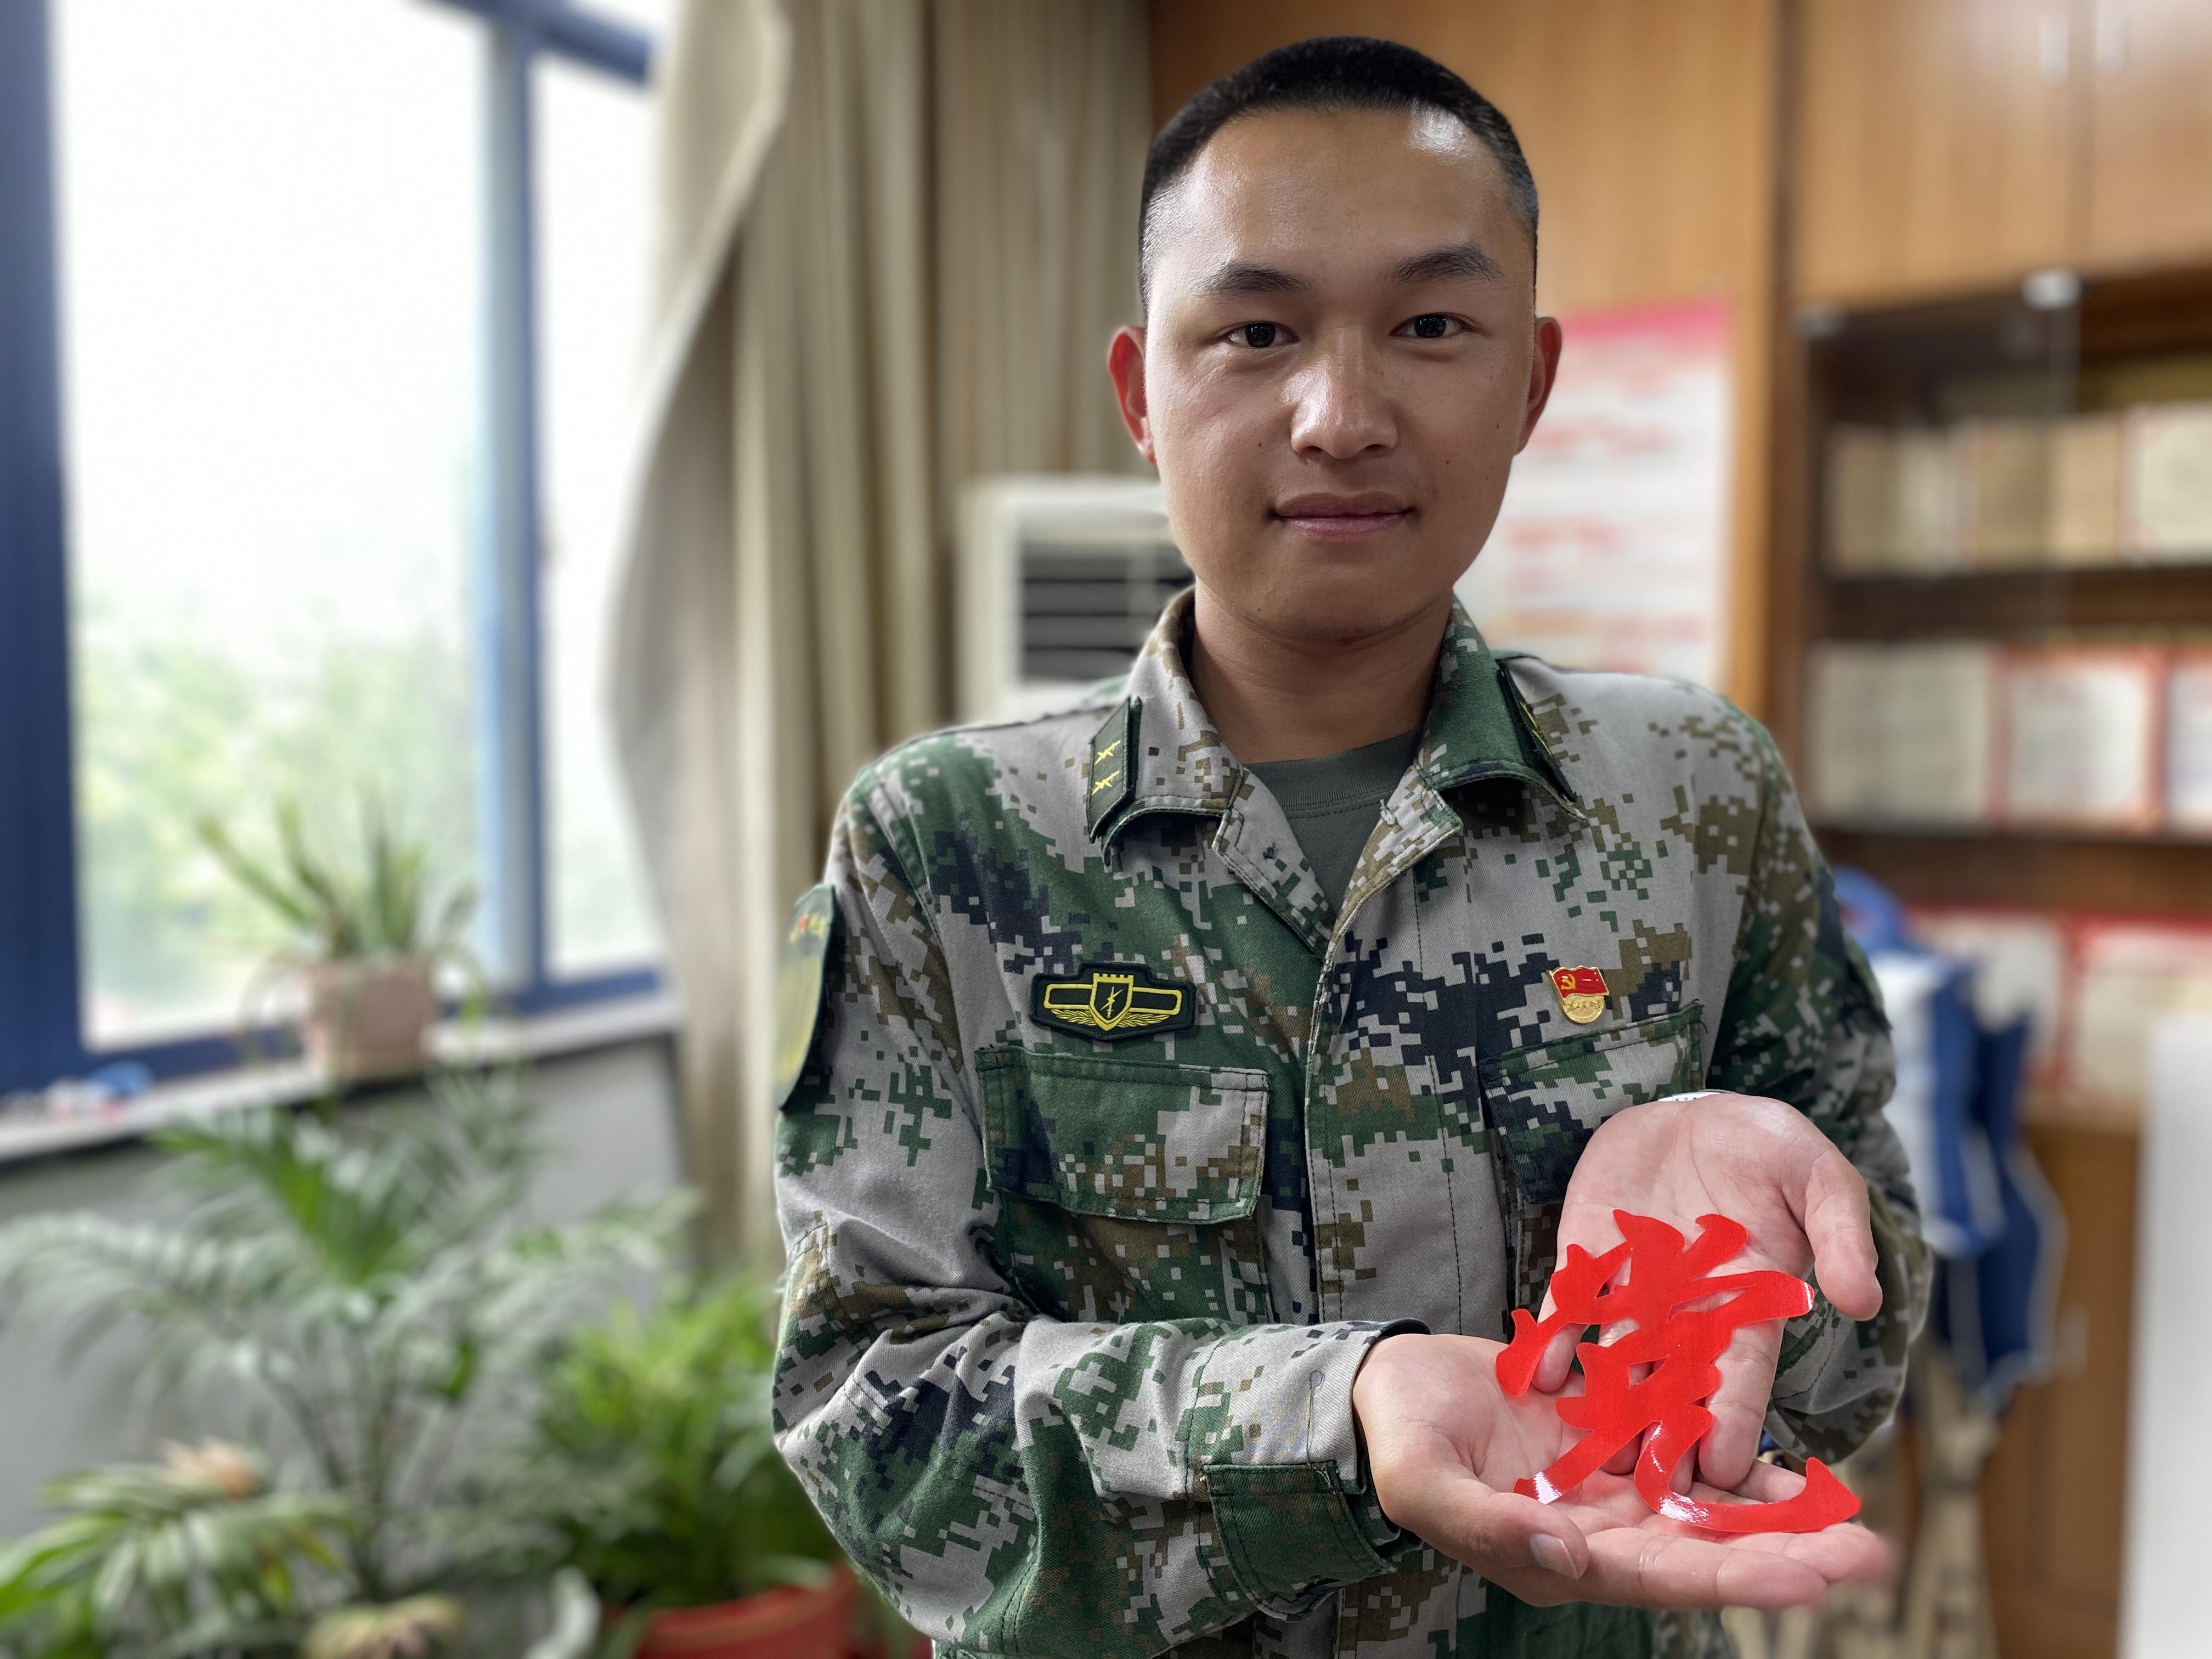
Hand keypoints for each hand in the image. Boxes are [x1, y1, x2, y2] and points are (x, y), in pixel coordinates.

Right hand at [1351, 1331, 1885, 1607]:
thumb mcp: (1422, 1480)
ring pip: (1710, 1508)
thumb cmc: (1400, 1436)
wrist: (1390, 1385)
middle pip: (1706, 1552)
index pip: (1664, 1576)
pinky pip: (1689, 1450)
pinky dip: (1741, 1459)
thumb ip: (1486, 1523)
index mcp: (1559, 1556)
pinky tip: (1795, 1464)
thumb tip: (1571, 1557)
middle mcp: (1600, 1532)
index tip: (1809, 1577)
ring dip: (1780, 1516)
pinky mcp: (1614, 1434)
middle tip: (1867, 1553)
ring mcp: (1611, 1485)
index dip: (1737, 1576)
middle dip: (1787, 1554)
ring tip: (1852, 1518)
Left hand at [1533, 1092, 1882, 1488]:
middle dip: (1664, 1438)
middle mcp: (1688, 1314)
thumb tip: (1864, 1301)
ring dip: (1603, 1406)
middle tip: (1648, 1496)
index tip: (1722, 1470)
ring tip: (1588, 1457)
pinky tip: (1534, 1375)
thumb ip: (1840, 1234)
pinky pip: (1566, 1310)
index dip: (1731, 1420)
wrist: (1695, 1115)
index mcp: (1749, 1306)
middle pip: (1675, 1388)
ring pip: (1617, 1362)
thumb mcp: (1819, 1177)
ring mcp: (1633, 1293)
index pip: (1742, 1376)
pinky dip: (1551, 1339)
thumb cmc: (1769, 1149)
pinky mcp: (1587, 1264)